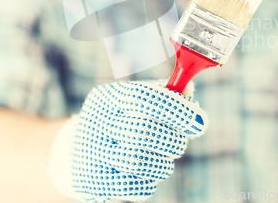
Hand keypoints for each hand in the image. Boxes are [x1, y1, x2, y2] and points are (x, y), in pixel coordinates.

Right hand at [48, 80, 207, 201]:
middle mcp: (98, 123)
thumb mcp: (136, 99)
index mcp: (110, 97)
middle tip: (180, 142)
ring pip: (140, 162)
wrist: (78, 149)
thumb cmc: (121, 119)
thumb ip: (164, 93)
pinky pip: (134, 187)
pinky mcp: (94, 181)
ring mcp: (94, 154)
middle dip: (174, 139)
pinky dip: (150, 180)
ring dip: (164, 162)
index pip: (145, 98)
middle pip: (144, 132)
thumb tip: (188, 90)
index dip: (177, 110)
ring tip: (164, 156)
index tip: (200, 121)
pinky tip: (149, 171)